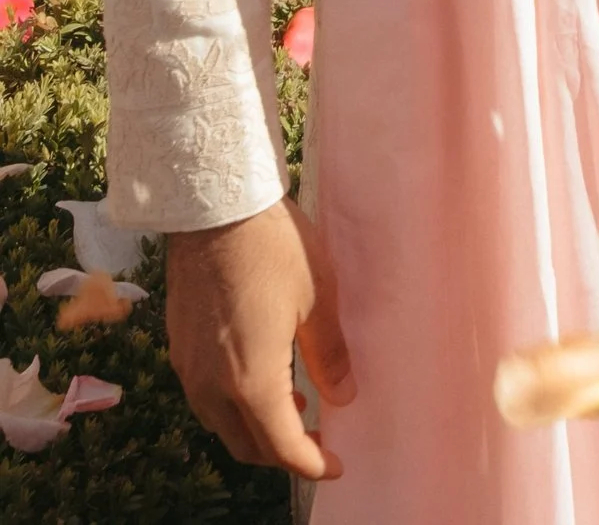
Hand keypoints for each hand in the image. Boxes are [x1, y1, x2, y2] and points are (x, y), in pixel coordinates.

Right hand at [166, 202, 352, 479]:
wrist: (213, 208)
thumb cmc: (273, 248)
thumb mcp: (317, 298)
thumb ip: (330, 355)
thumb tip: (343, 396)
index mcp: (251, 381)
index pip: (281, 446)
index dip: (311, 464)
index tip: (334, 466)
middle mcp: (212, 387)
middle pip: (245, 445)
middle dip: (281, 453)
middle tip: (314, 440)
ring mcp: (189, 368)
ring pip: (221, 424)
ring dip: (254, 429)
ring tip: (291, 403)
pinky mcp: (178, 347)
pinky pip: (205, 397)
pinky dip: (232, 404)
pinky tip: (256, 376)